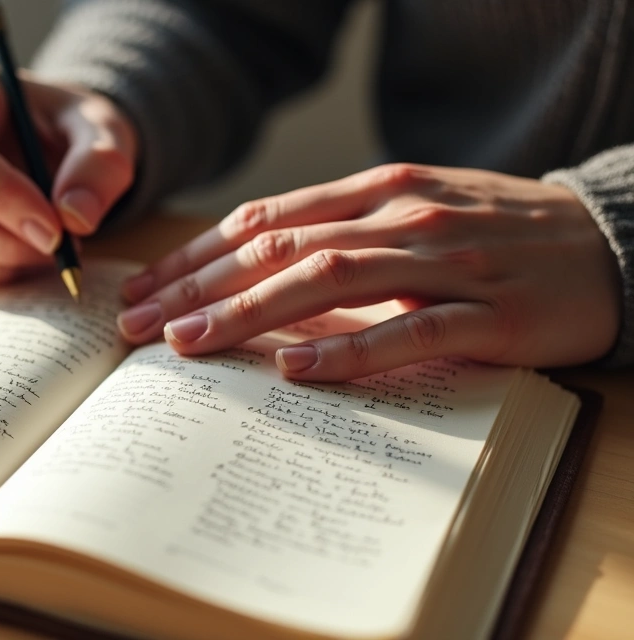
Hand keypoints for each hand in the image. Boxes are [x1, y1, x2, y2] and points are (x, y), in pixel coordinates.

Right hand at [0, 61, 136, 281]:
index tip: (54, 227)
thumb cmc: (74, 127)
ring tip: (53, 243)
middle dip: (3, 240)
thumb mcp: (105, 129)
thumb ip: (101, 164)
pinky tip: (30, 249)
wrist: (61, 147)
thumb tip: (76, 217)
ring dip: (5, 259)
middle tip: (59, 246)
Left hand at [116, 163, 621, 379]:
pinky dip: (347, 350)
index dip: (196, 255)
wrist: (611, 244)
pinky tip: (292, 368)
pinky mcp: (487, 314)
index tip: (145, 290)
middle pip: (277, 249)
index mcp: (376, 190)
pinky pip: (408, 332)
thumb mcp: (411, 216)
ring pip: (326, 281)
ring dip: (248, 313)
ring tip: (190, 344)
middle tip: (138, 327)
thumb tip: (250, 274)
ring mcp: (444, 262)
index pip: (263, 220)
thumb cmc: (496, 234)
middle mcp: (400, 216)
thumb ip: (338, 235)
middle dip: (198, 287)